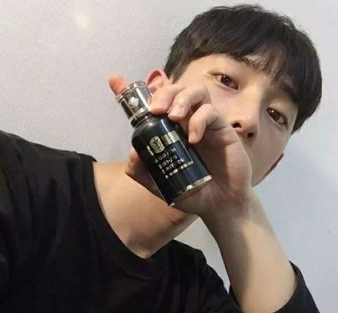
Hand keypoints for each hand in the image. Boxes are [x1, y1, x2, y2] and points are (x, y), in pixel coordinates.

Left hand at [109, 74, 252, 218]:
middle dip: (163, 93)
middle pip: (175, 90)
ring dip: (182, 98)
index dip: (133, 91)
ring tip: (174, 117)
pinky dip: (200, 120)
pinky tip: (193, 139)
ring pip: (196, 91)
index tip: (115, 81)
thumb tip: (132, 153)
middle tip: (156, 110)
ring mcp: (205, 123)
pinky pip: (210, 112)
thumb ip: (143, 172)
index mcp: (169, 131)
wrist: (221, 206)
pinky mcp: (222, 128)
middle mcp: (186, 122)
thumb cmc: (193, 193)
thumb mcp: (162, 185)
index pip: (152, 105)